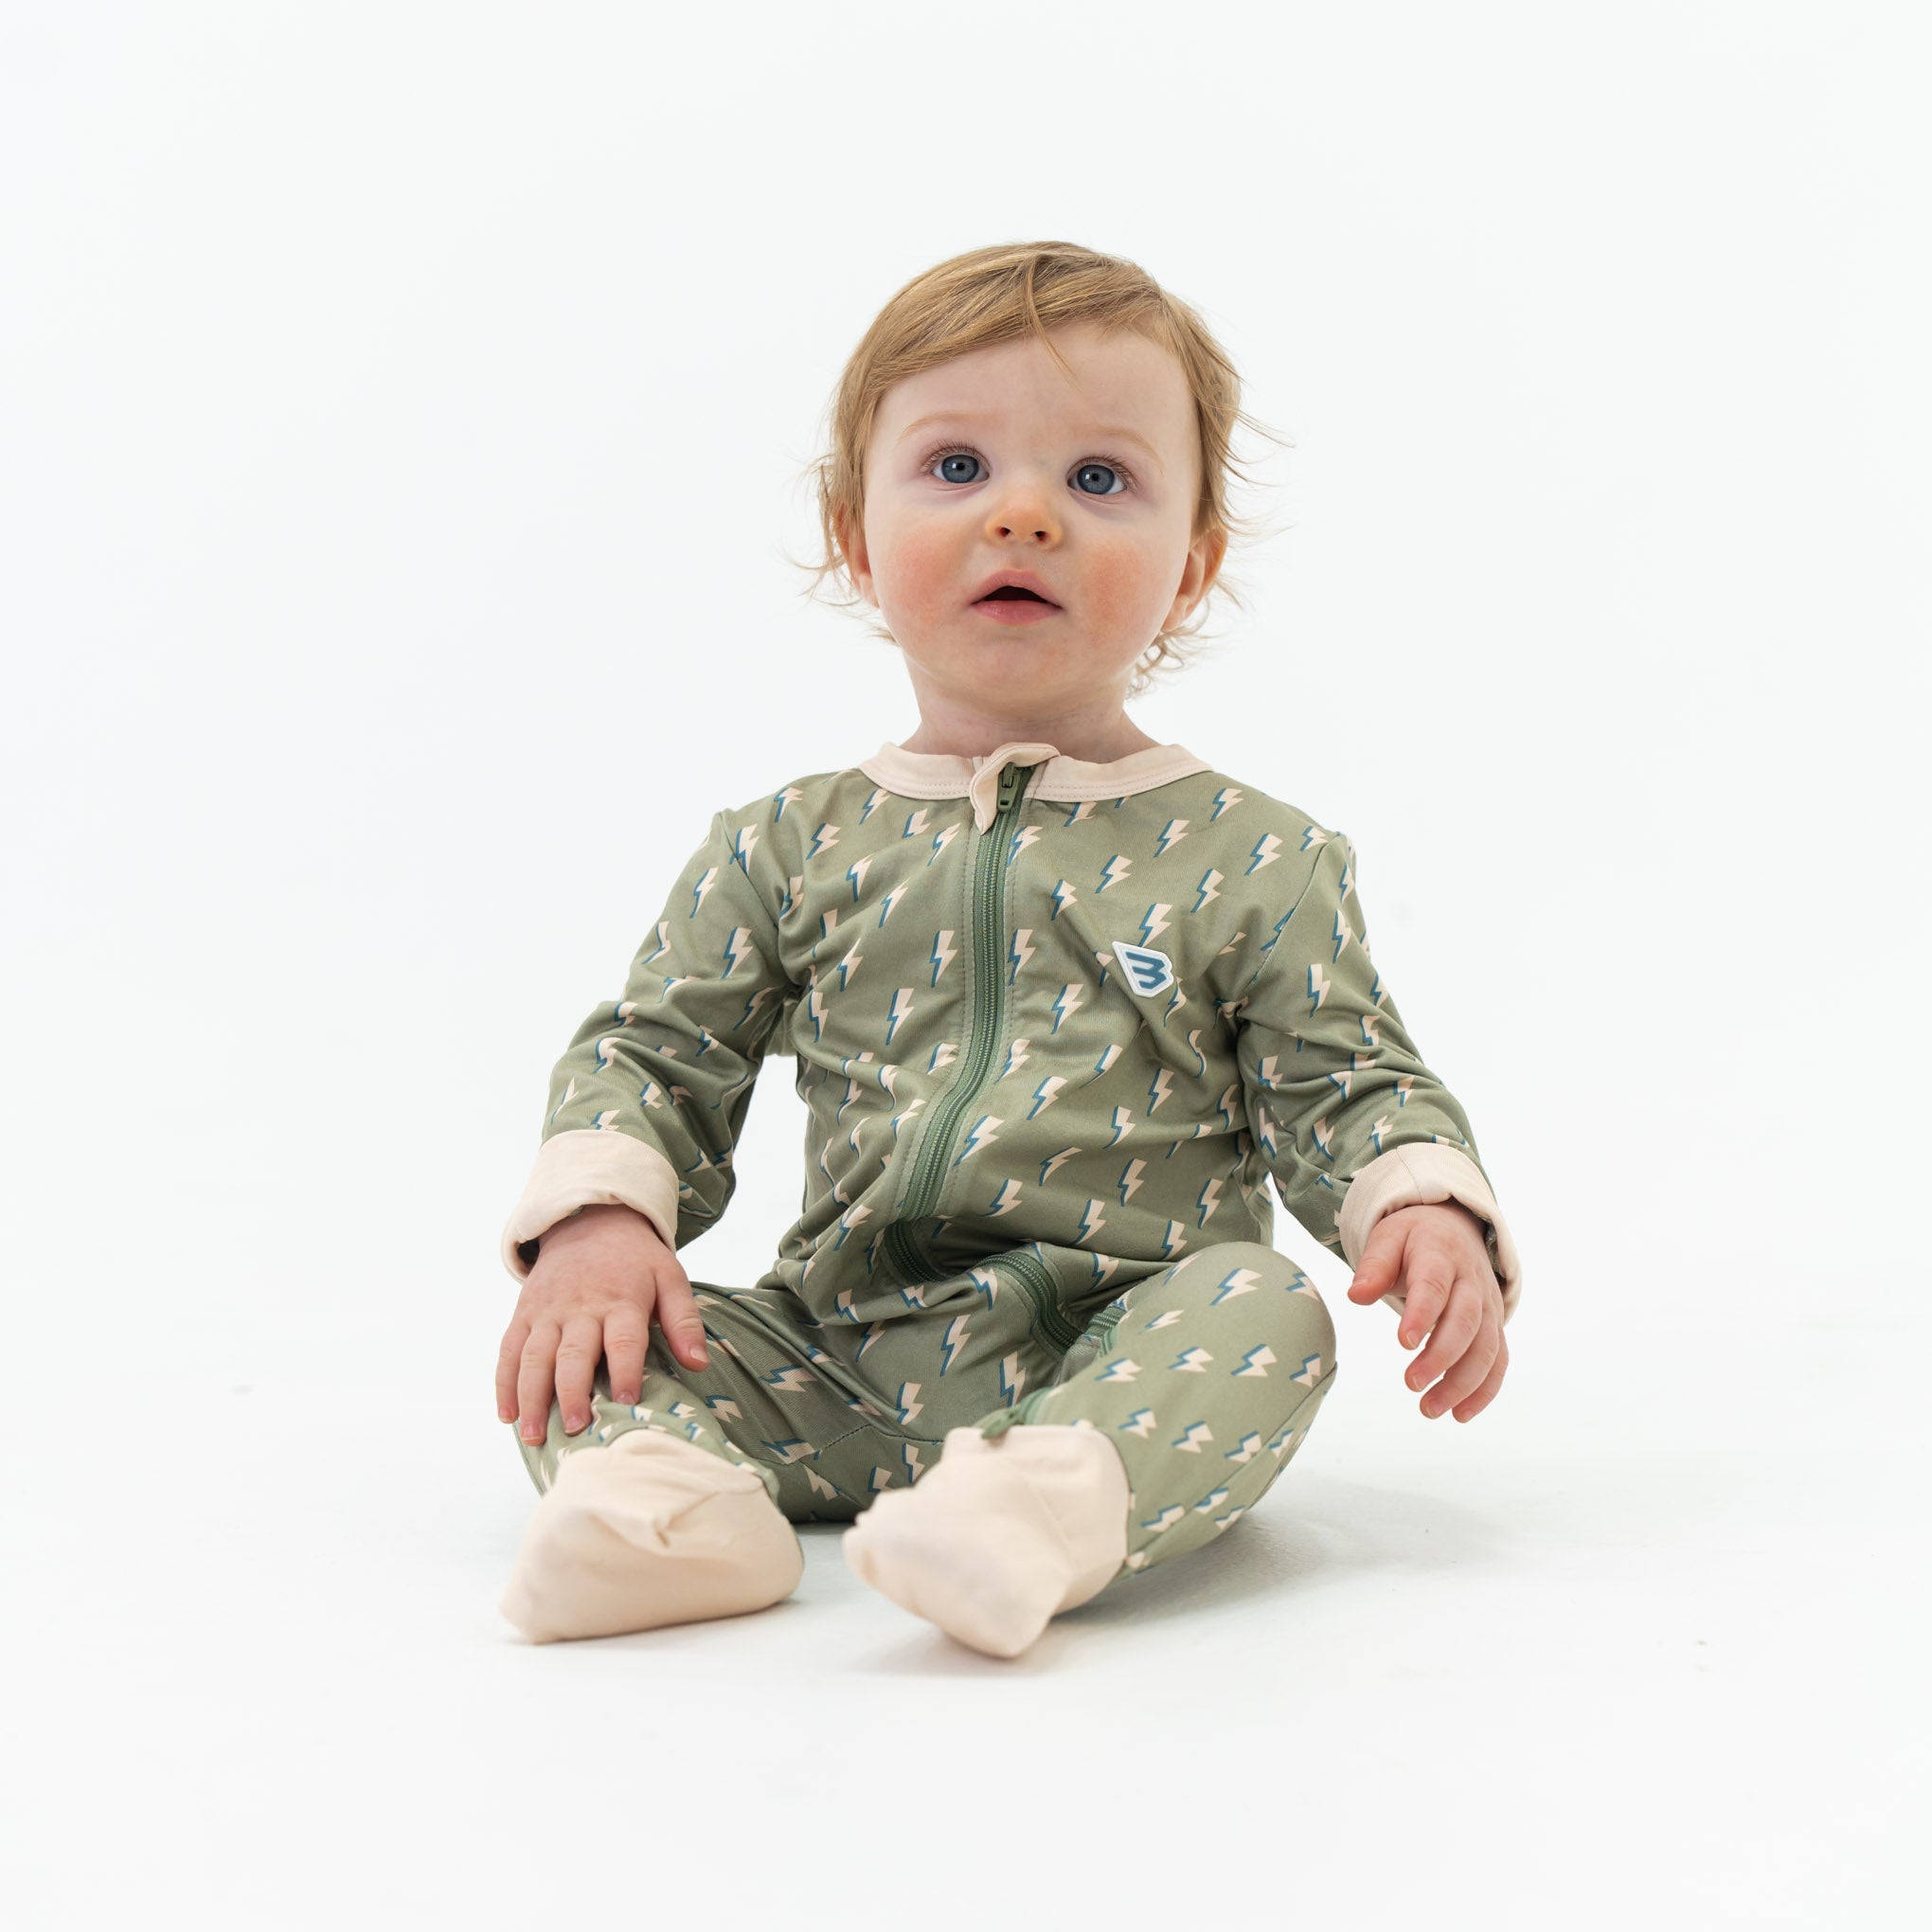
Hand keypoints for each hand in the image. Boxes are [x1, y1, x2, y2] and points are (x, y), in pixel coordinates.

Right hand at [495, 1203, 712, 1442]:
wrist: (589, 1222)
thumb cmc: (635, 1261)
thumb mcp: (670, 1278)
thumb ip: (684, 1321)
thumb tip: (699, 1364)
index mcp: (621, 1301)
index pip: (624, 1340)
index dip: (626, 1371)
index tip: (627, 1403)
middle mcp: (581, 1308)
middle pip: (574, 1353)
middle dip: (572, 1392)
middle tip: (575, 1427)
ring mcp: (548, 1311)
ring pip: (535, 1356)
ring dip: (532, 1397)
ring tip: (535, 1435)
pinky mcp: (524, 1313)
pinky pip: (510, 1350)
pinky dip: (505, 1383)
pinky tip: (507, 1415)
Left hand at [1345, 1201, 1507, 1421]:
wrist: (1454, 1227)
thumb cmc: (1413, 1238)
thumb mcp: (1388, 1237)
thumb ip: (1374, 1266)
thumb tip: (1356, 1295)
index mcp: (1440, 1254)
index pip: (1434, 1286)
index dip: (1421, 1314)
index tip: (1404, 1343)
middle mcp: (1471, 1282)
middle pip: (1465, 1321)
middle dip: (1442, 1357)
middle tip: (1411, 1383)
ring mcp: (1488, 1305)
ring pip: (1485, 1347)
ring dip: (1462, 1383)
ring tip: (1428, 1409)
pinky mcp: (1494, 1325)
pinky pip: (1498, 1360)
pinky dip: (1484, 1390)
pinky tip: (1460, 1414)